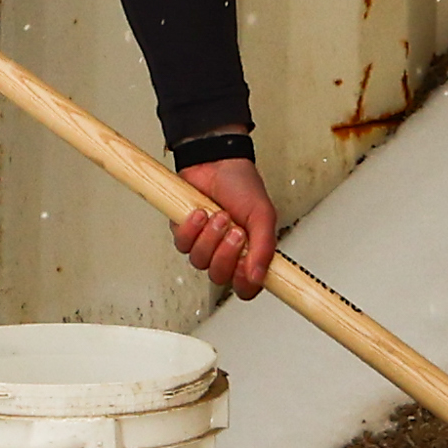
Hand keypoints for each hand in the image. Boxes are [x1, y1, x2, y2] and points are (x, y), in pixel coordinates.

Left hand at [167, 152, 280, 298]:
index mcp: (250, 253)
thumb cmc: (241, 185)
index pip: (246, 287)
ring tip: (219, 215)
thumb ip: (264, 248)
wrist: (216, 160)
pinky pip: (183, 245)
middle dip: (225, 254)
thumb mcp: (263, 215)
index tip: (246, 267)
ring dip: (209, 238)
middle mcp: (226, 253)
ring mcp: (205, 244)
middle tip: (235, 231)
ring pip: (200, 261)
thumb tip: (259, 276)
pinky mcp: (185, 233)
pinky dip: (191, 229)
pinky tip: (201, 213)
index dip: (244, 283)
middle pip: (220, 277)